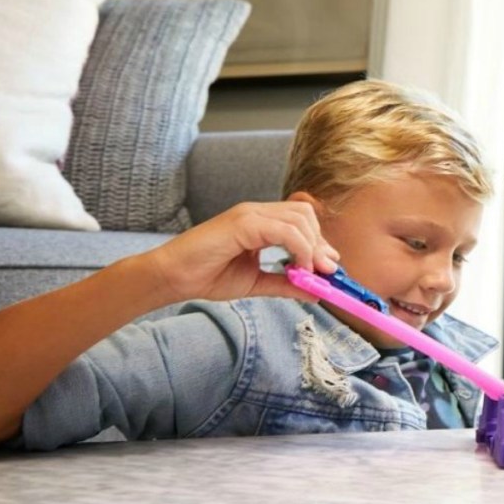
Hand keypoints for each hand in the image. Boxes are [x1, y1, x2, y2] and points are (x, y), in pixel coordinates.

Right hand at [143, 200, 340, 302]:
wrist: (174, 277)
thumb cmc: (208, 276)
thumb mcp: (256, 282)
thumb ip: (285, 283)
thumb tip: (316, 292)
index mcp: (260, 222)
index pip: (301, 220)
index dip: (320, 242)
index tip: (329, 267)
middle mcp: (256, 212)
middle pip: (305, 214)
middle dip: (321, 243)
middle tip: (325, 272)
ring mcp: (249, 214)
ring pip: (299, 219)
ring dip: (313, 247)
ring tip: (311, 273)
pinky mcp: (243, 223)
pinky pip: (284, 230)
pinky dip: (300, 249)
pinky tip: (298, 269)